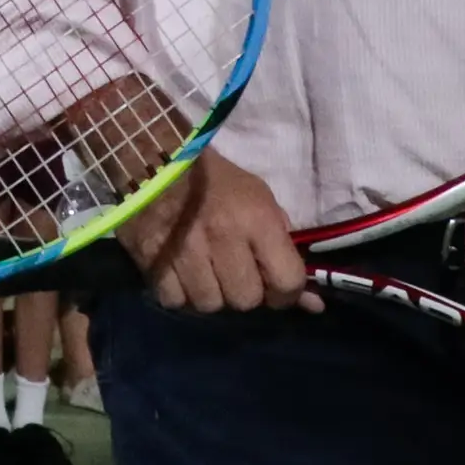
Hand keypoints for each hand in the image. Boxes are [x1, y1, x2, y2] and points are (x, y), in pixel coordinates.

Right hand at [118, 148, 317, 312]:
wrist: (154, 158)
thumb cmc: (215, 179)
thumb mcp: (259, 200)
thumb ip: (284, 249)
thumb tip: (312, 303)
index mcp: (256, 219)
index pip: (287, 281)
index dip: (286, 293)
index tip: (274, 286)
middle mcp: (223, 238)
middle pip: (246, 300)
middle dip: (243, 291)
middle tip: (233, 273)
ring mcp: (185, 251)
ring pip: (209, 305)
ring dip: (210, 294)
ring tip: (204, 272)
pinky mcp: (151, 259)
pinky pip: (174, 301)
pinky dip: (178, 294)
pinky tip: (179, 274)